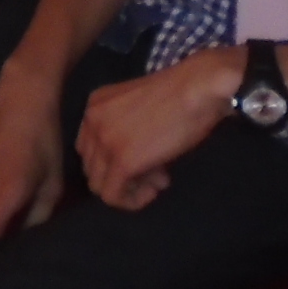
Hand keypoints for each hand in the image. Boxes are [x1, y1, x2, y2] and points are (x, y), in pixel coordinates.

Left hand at [73, 48, 236, 211]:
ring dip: (129, 190)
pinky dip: (133, 200)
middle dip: (123, 176)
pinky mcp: (121, 161)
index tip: (145, 159)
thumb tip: (134, 166)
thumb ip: (126, 131)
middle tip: (156, 173)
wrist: (198, 88)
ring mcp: (104, 141)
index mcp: (95, 104)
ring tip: (159, 179)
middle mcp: (91, 121)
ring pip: (98, 186)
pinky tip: (156, 188)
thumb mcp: (140, 107)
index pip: (89, 147)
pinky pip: (112, 196)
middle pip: (92, 167)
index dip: (114, 160)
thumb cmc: (180, 92)